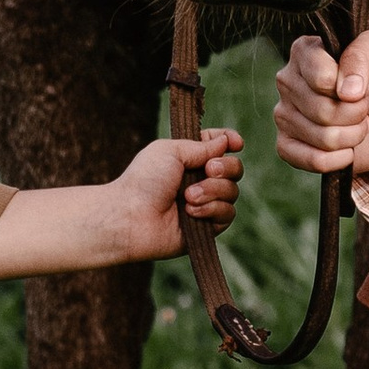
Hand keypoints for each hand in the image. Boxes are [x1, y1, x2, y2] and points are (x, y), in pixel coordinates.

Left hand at [117, 126, 243, 258]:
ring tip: (188, 197)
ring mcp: (205, 204)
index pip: (219, 145)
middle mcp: (199, 180)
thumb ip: (202, 146)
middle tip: (208, 170)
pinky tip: (189, 213)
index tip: (236, 143)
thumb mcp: (171, 150)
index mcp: (189, 158)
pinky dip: (211, 210)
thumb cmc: (144, 180)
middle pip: (234, 168)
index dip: (230, 142)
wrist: (132, 217)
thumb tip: (225, 142)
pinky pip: (227, 214)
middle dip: (225, 167)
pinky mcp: (207, 226)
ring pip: (233, 192)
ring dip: (213, 191)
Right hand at [275, 28, 368, 180]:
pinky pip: (313, 160)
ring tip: (358, 124)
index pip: (323, 79)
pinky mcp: (286, 146)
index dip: (354, 87)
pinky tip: (347, 148)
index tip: (365, 84)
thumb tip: (345, 92)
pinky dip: (341, 159)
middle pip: (323, 111)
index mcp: (305, 51)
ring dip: (353, 135)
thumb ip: (362, 54)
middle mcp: (288, 81)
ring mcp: (283, 115)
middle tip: (365, 107)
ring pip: (323, 137)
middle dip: (357, 114)